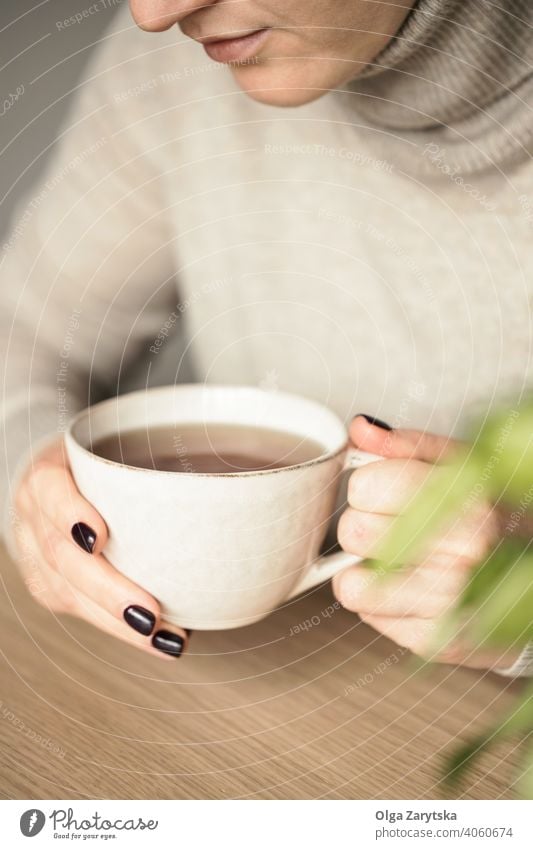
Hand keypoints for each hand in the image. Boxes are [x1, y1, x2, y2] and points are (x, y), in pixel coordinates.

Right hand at [11, 438, 188, 659]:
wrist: (59, 479)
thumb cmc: (99, 461)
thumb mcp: (113, 447)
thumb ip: (147, 460)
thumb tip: (220, 490)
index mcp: (48, 474)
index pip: (50, 490)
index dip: (69, 514)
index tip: (98, 537)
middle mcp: (34, 515)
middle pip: (61, 556)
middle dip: (108, 591)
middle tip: (149, 613)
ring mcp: (35, 553)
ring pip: (67, 594)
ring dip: (118, 621)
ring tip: (162, 635)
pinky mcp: (48, 583)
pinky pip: (79, 611)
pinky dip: (120, 629)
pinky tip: (154, 639)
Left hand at [333, 415, 520, 670]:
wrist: (531, 583)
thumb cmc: (493, 518)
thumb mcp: (461, 465)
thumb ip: (405, 445)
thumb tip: (360, 429)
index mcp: (467, 500)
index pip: (363, 487)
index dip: (370, 486)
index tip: (389, 492)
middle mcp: (462, 553)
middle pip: (351, 532)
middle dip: (367, 526)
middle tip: (401, 529)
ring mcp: (448, 602)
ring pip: (350, 582)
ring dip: (368, 569)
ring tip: (404, 561)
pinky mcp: (432, 640)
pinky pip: (366, 613)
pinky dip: (380, 601)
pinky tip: (413, 589)